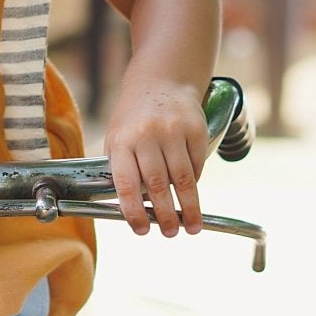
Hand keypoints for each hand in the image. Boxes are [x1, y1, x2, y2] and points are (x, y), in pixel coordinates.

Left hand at [104, 78, 208, 237]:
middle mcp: (146, 134)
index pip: (125, 183)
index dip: (133, 211)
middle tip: (170, 234)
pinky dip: (195, 183)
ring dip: (189, 207)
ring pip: (182, 178)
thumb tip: (134, 210)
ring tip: (191, 226)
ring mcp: (172, 130)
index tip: (141, 230)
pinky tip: (193, 193)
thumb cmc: (134, 119)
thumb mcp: (118, 138)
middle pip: (157, 184)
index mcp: (121, 140)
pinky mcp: (195, 128)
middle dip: (165, 215)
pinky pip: (197, 164)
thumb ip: (123, 169)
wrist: (161, 81)